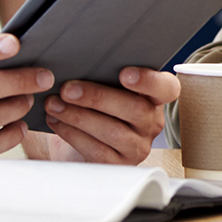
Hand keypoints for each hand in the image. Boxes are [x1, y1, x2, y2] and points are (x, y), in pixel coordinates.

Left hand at [29, 66, 180, 165]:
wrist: (81, 142)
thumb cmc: (95, 107)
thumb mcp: (105, 88)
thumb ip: (104, 75)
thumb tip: (79, 57)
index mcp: (154, 97)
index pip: (166, 88)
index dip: (149, 81)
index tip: (125, 74)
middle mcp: (152, 122)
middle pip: (135, 109)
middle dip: (97, 97)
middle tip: (68, 89)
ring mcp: (137, 146)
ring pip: (113, 131)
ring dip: (79, 116)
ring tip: (54, 104)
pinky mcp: (118, 164)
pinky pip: (98, 151)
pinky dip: (73, 134)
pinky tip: (57, 122)